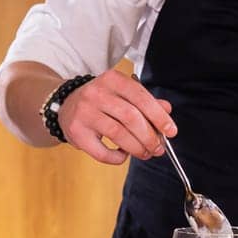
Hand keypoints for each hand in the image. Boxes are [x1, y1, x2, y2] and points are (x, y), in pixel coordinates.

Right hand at [57, 72, 175, 164]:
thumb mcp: (122, 94)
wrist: (66, 105)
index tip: (170, 131)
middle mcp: (96, 93)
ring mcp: (84, 112)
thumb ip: (145, 101)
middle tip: (158, 148)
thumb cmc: (100, 101)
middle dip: (149, 136)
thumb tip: (166, 110)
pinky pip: (101, 152)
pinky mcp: (76, 132)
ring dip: (137, 148)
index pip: (140, 97)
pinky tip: (123, 155)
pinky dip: (117, 158)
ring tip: (144, 153)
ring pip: (118, 134)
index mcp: (112, 80)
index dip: (158, 116)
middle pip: (131, 117)